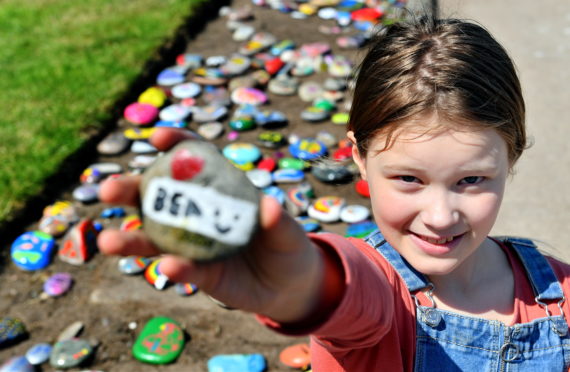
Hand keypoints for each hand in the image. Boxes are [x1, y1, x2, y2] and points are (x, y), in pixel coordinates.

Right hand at [97, 128, 323, 322]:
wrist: (290, 285)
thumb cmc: (287, 245)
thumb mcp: (288, 231)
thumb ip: (278, 220)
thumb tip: (268, 205)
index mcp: (218, 189)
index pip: (193, 161)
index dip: (175, 146)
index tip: (158, 137)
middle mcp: (197, 214)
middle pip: (159, 198)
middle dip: (131, 191)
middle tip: (108, 189)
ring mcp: (194, 245)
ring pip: (155, 238)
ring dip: (130, 239)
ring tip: (107, 241)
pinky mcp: (200, 274)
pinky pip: (183, 268)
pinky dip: (175, 266)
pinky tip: (167, 265)